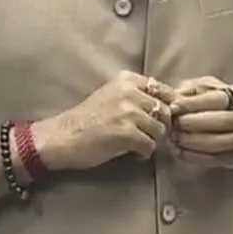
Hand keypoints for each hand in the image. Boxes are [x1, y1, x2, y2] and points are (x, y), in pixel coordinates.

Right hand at [33, 71, 176, 171]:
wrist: (62, 136)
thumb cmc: (87, 119)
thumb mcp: (112, 95)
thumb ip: (137, 95)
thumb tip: (170, 105)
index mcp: (127, 79)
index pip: (164, 90)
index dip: (169, 107)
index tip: (160, 119)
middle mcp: (129, 91)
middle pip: (166, 111)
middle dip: (162, 126)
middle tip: (149, 136)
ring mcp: (127, 112)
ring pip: (161, 130)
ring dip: (153, 141)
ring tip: (138, 144)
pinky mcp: (125, 133)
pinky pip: (150, 146)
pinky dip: (144, 153)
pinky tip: (133, 153)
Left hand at [169, 76, 232, 168]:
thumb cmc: (230, 107)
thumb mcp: (217, 90)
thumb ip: (196, 89)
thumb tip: (174, 94)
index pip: (217, 98)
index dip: (193, 103)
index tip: (173, 107)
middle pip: (218, 121)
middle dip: (190, 123)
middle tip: (172, 124)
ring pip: (215, 143)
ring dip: (190, 141)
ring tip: (174, 137)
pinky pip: (213, 159)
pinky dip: (193, 156)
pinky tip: (180, 151)